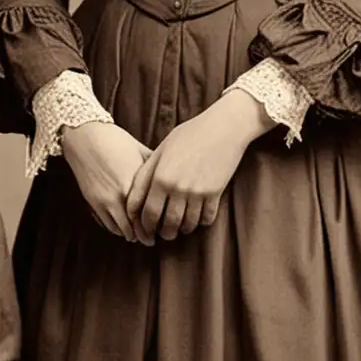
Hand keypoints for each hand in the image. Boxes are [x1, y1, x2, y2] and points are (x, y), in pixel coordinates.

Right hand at [60, 122, 151, 243]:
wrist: (85, 137)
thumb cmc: (115, 141)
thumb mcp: (141, 152)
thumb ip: (156, 170)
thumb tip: (173, 179)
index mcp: (136, 183)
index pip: (150, 215)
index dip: (158, 226)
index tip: (163, 229)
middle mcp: (121, 195)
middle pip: (137, 227)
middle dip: (145, 236)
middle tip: (152, 239)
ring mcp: (105, 200)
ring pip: (121, 230)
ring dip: (131, 235)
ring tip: (139, 235)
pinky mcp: (93, 201)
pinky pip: (107, 224)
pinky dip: (117, 229)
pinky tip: (124, 227)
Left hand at [125, 89, 272, 243]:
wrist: (224, 127)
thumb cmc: (189, 134)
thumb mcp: (161, 150)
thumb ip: (147, 172)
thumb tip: (136, 196)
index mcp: (159, 176)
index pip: (145, 212)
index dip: (142, 225)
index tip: (143, 229)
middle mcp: (176, 188)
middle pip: (165, 223)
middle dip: (161, 232)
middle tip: (161, 233)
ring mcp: (196, 192)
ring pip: (186, 224)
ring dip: (181, 229)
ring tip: (178, 228)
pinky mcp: (215, 194)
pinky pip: (205, 219)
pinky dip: (200, 222)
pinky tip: (196, 219)